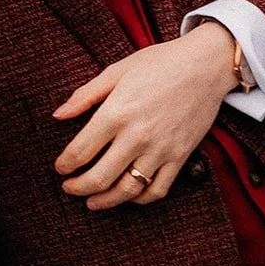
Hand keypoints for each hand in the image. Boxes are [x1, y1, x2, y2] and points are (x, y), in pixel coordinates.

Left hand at [53, 22, 236, 208]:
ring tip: (93, 202)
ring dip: (105, 201)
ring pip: (127, 190)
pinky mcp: (180, 156)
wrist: (206, 64)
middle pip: (99, 177)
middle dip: (78, 188)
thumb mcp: (117, 71)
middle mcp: (137, 135)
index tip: (60, 168)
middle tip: (69, 188)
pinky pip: (158, 189)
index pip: (79, 151)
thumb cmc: (160, 63)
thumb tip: (58, 115)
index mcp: (116, 112)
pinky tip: (128, 196)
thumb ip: (85, 95)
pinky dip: (140, 199)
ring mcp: (160, 149)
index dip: (64, 165)